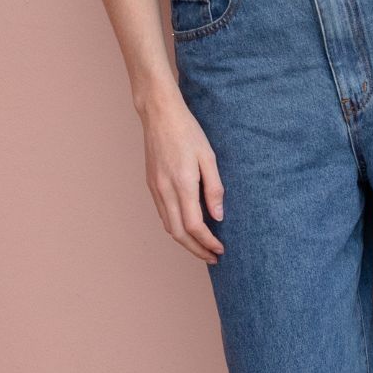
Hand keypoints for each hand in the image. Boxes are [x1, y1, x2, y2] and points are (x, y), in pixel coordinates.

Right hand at [136, 84, 224, 263]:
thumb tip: (217, 216)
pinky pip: (163, 214)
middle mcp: (165, 190)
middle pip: (179, 233)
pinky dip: (176, 227)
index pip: (195, 226)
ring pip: (169, 226)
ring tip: (202, 247)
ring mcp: (155, 189)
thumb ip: (214, 188)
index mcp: (182, 184)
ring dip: (185, 242)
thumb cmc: (188, 131)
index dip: (208, 242)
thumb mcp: (209, 157)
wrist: (159, 114)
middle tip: (213, 258)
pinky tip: (188, 228)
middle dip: (196, 250)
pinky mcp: (151, 185)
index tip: (221, 249)